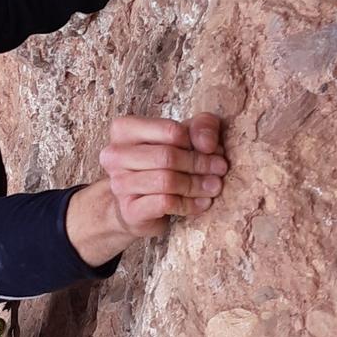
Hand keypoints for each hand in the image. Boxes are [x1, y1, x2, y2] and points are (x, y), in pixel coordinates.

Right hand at [66, 113, 228, 264]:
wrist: (138, 205)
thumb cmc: (162, 164)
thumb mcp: (184, 136)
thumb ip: (201, 127)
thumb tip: (207, 143)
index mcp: (124, 129)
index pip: (169, 129)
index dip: (195, 140)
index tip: (211, 149)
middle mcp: (115, 155)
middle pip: (167, 156)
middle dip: (200, 163)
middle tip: (220, 168)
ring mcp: (118, 184)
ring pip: (166, 180)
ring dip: (197, 184)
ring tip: (214, 186)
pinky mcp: (129, 210)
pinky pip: (165, 203)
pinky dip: (190, 203)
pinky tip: (202, 203)